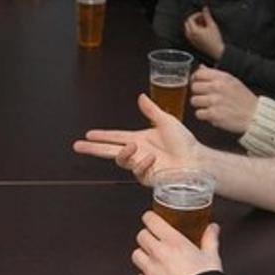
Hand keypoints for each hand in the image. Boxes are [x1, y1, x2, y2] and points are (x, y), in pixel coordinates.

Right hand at [72, 94, 203, 185]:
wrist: (196, 160)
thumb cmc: (185, 143)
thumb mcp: (167, 121)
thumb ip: (151, 111)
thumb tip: (140, 97)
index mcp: (140, 139)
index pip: (115, 137)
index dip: (101, 136)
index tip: (88, 135)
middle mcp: (137, 153)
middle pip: (108, 151)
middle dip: (92, 149)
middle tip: (77, 146)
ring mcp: (141, 166)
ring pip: (121, 160)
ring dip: (124, 153)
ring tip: (133, 146)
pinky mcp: (147, 177)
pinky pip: (137, 170)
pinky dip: (143, 163)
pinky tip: (152, 159)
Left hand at [133, 212, 221, 274]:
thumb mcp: (212, 256)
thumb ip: (210, 239)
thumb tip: (212, 228)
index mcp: (173, 242)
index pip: (151, 220)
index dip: (150, 217)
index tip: (152, 218)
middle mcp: (158, 254)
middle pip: (141, 236)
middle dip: (147, 236)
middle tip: (154, 238)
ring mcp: (151, 271)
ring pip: (135, 255)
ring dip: (143, 254)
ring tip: (152, 257)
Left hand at [183, 8, 224, 61]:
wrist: (217, 51)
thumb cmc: (215, 39)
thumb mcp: (212, 25)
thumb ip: (207, 16)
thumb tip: (205, 8)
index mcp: (193, 31)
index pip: (190, 19)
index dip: (196, 14)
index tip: (202, 14)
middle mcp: (190, 36)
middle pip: (187, 23)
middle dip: (194, 19)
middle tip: (202, 18)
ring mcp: (191, 40)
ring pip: (188, 28)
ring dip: (194, 24)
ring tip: (204, 23)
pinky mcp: (193, 43)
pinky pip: (190, 34)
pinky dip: (194, 29)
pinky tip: (203, 29)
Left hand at [189, 68, 257, 133]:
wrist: (255, 115)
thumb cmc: (244, 99)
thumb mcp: (232, 81)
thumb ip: (215, 74)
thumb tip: (201, 68)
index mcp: (222, 77)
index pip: (198, 73)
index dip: (196, 79)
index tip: (198, 84)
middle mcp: (217, 87)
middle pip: (194, 87)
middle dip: (198, 93)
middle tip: (206, 98)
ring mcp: (214, 101)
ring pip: (194, 101)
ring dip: (200, 105)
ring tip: (210, 107)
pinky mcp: (213, 114)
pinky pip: (198, 113)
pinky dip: (204, 116)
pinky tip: (212, 114)